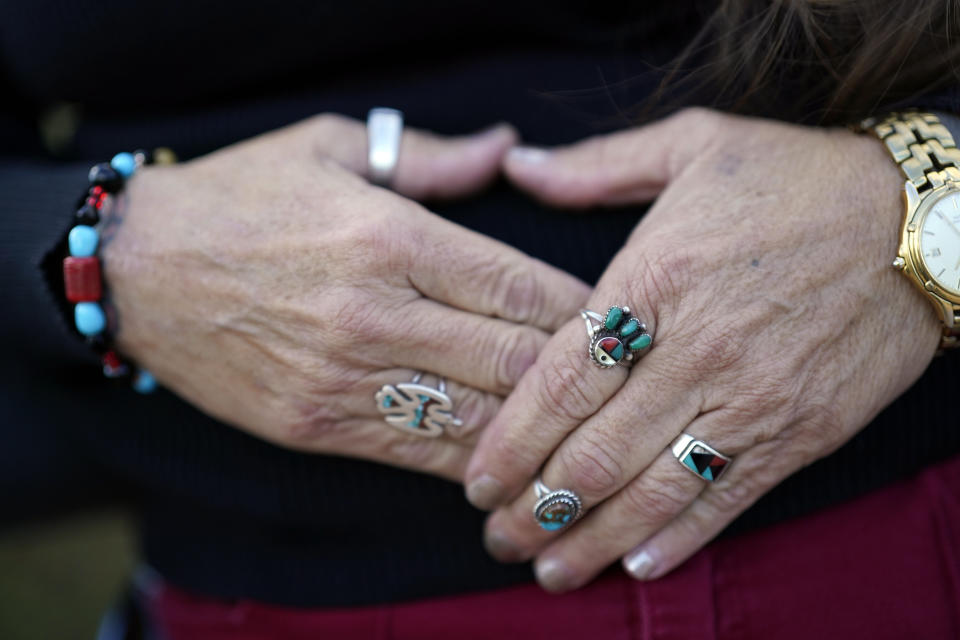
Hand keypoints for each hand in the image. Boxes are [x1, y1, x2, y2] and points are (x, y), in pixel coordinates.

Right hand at [101, 114, 589, 479]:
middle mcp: (373, 313)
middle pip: (511, 356)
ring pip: (475, 416)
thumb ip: (430, 157)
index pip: (516, 283)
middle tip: (613, 372)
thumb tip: (506, 148)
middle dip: (575, 370)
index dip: (579, 307)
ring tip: (578, 424)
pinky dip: (474, 459)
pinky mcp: (318, 423)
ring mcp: (344, 377)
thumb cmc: (240, 198)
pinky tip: (513, 457)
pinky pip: (420, 455)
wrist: (136, 269)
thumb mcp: (330, 148)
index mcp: (387, 237)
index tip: (615, 316)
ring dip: (534, 425)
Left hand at [464, 108, 940, 589]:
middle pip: (594, 449)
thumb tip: (520, 164)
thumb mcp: (692, 143)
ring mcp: (750, 399)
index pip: (560, 380)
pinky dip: (679, 539)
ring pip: (653, 489)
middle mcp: (696, 350)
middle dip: (535, 504)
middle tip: (497, 536)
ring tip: (548, 570)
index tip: (475, 477)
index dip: (510, 439)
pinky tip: (636, 565)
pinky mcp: (799, 431)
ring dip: (593, 537)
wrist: (919, 218)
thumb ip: (595, 166)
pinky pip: (728, 499)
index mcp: (654, 278)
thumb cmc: (797, 177)